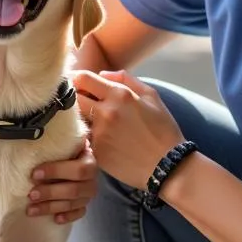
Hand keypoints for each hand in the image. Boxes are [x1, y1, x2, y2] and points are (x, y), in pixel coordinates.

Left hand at [27, 139, 96, 223]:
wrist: (80, 159)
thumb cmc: (69, 152)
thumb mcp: (66, 145)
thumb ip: (58, 145)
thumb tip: (36, 139)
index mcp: (89, 162)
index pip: (77, 170)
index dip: (56, 172)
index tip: (34, 174)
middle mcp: (92, 181)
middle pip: (73, 190)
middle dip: (50, 193)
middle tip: (31, 195)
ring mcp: (88, 195)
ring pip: (72, 204)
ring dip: (50, 207)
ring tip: (31, 209)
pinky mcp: (84, 206)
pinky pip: (78, 214)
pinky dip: (67, 217)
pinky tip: (55, 219)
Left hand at [72, 70, 184, 189]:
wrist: (169, 166)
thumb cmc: (163, 129)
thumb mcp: (152, 96)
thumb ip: (125, 79)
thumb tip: (103, 75)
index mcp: (120, 95)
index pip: (83, 78)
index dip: (77, 79)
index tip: (80, 85)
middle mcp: (106, 112)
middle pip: (73, 97)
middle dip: (74, 97)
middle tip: (82, 102)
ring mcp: (99, 133)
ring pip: (77, 119)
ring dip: (80, 118)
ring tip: (93, 122)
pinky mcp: (97, 152)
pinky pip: (84, 139)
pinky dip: (89, 137)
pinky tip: (102, 140)